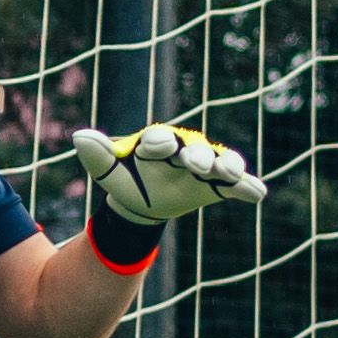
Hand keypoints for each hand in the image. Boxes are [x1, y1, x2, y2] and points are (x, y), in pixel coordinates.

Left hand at [54, 118, 263, 232]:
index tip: (157, 146)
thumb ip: (98, 155)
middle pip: (195, 148)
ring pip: (220, 162)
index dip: (159, 142)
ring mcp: (204, 168)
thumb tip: (78, 137)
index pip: (160, 139)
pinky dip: (247, 188)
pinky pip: (236, 186)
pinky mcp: (218, 186)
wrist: (143, 200)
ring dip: (226, 165)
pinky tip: (258, 194)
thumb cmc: (127, 180)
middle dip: (197, 155)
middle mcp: (185, 151)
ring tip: (231, 173)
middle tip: (197, 164)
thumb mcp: (109, 171)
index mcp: (158, 143)